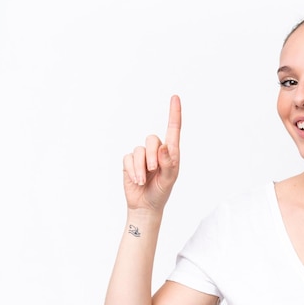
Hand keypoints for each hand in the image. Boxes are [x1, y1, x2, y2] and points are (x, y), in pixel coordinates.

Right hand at [122, 95, 181, 211]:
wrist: (146, 206)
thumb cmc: (161, 191)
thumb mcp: (169, 179)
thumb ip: (169, 163)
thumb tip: (164, 147)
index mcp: (171, 153)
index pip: (173, 130)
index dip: (174, 113)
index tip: (175, 98)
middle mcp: (156, 151)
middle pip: (152, 140)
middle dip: (152, 156)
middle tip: (153, 170)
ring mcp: (142, 156)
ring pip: (139, 150)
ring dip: (140, 167)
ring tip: (143, 180)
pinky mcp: (129, 161)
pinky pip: (128, 158)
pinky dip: (132, 170)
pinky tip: (136, 180)